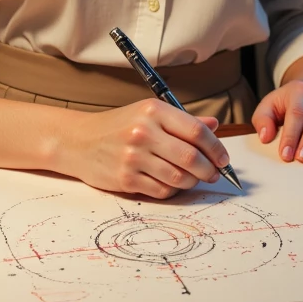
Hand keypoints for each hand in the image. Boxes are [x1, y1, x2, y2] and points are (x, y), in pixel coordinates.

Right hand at [64, 99, 230, 198]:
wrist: (79, 141)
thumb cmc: (117, 126)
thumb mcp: (148, 113)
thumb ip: (182, 121)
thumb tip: (214, 125)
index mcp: (153, 111)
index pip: (196, 131)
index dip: (216, 147)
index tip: (223, 158)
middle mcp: (143, 132)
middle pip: (191, 157)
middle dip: (209, 169)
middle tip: (214, 174)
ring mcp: (133, 157)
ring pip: (179, 177)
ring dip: (192, 181)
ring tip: (193, 178)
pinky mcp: (126, 179)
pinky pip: (162, 190)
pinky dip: (173, 190)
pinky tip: (172, 183)